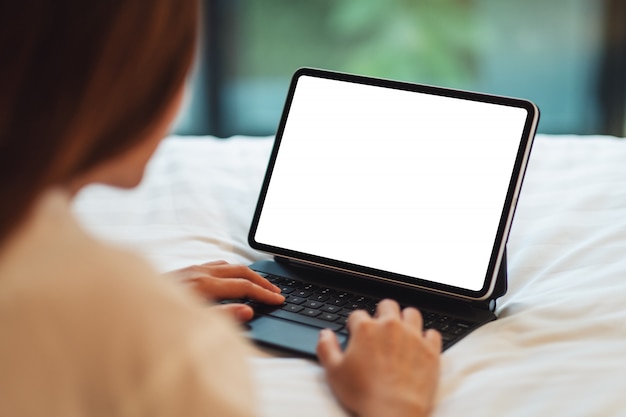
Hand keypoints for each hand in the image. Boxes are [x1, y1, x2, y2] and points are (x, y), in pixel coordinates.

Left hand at [166, 261, 283, 321]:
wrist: (123, 305)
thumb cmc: (155, 317)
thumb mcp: (190, 322)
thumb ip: (221, 316)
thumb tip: (247, 311)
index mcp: (204, 284)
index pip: (244, 286)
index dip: (264, 293)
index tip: (279, 299)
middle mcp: (199, 272)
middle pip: (241, 270)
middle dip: (262, 280)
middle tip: (278, 291)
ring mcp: (192, 269)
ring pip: (229, 265)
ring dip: (249, 273)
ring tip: (262, 283)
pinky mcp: (185, 271)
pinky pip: (216, 265)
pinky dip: (231, 269)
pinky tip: (233, 276)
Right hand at [316, 299, 440, 416]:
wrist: (393, 411)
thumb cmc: (363, 393)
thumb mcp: (333, 372)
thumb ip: (326, 347)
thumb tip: (325, 334)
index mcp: (365, 329)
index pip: (358, 314)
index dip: (355, 324)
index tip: (356, 334)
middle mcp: (390, 327)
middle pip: (387, 305)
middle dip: (382, 313)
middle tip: (380, 328)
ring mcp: (412, 336)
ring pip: (412, 313)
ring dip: (406, 319)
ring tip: (401, 332)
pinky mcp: (430, 350)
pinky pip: (433, 333)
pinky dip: (427, 337)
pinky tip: (420, 345)